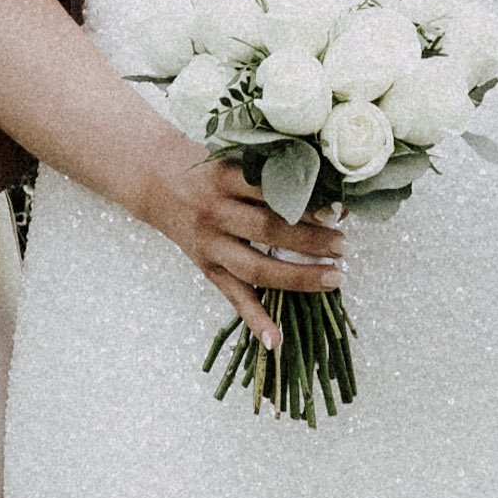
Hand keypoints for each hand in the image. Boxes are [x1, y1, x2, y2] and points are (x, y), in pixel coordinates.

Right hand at [129, 124, 346, 354]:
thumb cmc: (205, 166)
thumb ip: (269, 171)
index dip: (307, 204)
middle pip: (268, 230)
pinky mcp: (206, 267)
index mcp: (225, 178)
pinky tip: (276, 340)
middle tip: (343, 246)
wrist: (154, 180)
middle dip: (311, 242)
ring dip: (298, 278)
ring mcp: (209, 244)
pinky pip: (234, 297)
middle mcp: (215, 212)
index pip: (272, 193)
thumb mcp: (232, 157)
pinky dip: (255, 319)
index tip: (338, 212)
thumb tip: (326, 187)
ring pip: (256, 268)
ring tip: (333, 278)